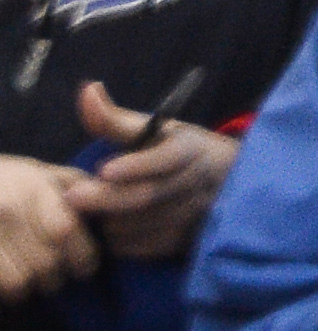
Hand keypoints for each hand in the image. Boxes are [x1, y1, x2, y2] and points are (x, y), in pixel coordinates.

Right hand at [0, 158, 95, 298]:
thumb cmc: (11, 180)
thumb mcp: (46, 173)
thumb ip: (80, 187)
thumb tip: (118, 202)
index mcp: (35, 189)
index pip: (65, 230)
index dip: (82, 256)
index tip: (85, 266)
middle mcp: (9, 211)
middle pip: (47, 263)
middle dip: (58, 276)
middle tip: (58, 273)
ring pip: (22, 281)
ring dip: (33, 285)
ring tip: (35, 275)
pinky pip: (1, 286)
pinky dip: (12, 289)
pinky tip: (15, 274)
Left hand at [67, 79, 235, 260]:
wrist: (226, 183)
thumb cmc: (177, 151)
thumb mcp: (155, 130)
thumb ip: (115, 119)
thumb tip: (87, 89)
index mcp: (191, 148)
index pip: (167, 158)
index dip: (137, 165)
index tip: (105, 170)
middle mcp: (196, 183)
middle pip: (148, 195)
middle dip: (108, 198)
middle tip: (72, 196)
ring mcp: (191, 216)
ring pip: (140, 223)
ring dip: (109, 219)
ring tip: (90, 210)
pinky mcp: (181, 242)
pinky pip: (140, 247)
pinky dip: (118, 239)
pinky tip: (111, 226)